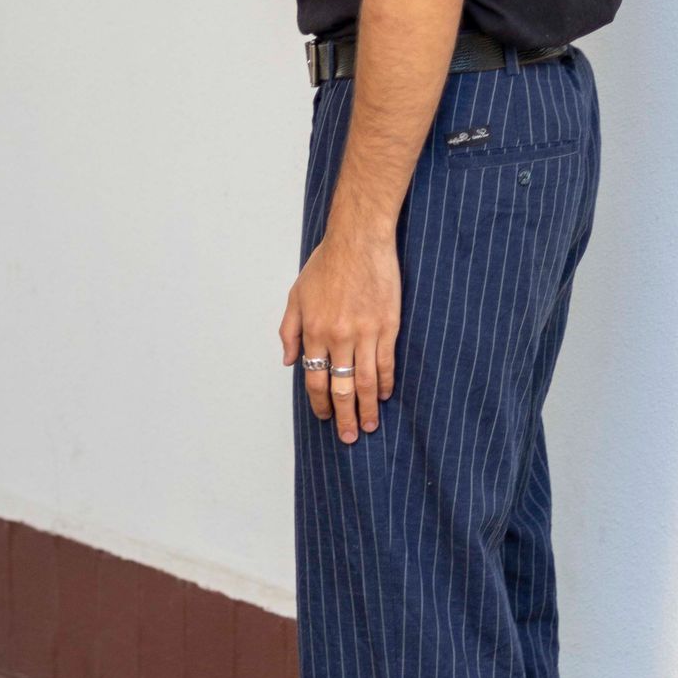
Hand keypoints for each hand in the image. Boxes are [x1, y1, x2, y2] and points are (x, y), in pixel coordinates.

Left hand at [281, 223, 399, 441]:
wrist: (359, 240)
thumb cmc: (327, 264)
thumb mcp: (297, 295)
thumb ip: (289, 331)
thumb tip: (289, 362)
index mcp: (314, 330)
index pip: (314, 378)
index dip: (320, 402)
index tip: (325, 416)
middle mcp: (339, 336)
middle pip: (342, 387)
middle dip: (344, 416)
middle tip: (347, 437)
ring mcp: (366, 332)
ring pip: (366, 381)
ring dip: (367, 408)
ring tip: (368, 426)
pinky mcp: (388, 326)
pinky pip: (386, 363)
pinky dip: (385, 384)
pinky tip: (383, 396)